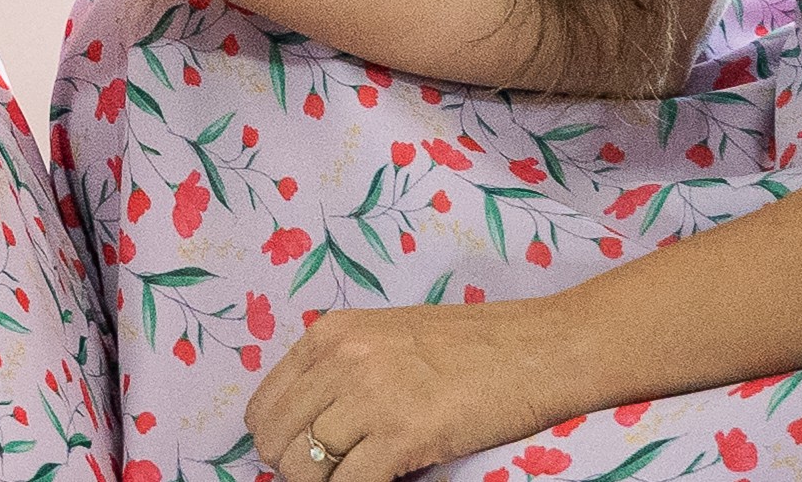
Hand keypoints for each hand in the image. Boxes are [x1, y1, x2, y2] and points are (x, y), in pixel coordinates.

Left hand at [247, 300, 566, 480]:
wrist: (536, 348)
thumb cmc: (470, 346)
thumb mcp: (386, 338)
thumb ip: (342, 370)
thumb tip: (307, 425)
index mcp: (330, 334)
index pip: (265, 405)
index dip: (276, 442)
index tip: (299, 460)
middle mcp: (340, 359)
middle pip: (277, 439)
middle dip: (295, 470)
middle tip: (327, 479)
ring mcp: (370, 395)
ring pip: (306, 468)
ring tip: (354, 481)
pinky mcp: (404, 433)